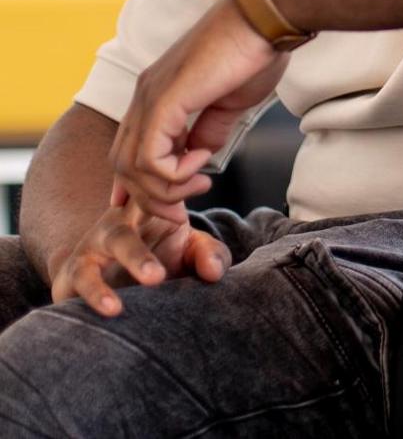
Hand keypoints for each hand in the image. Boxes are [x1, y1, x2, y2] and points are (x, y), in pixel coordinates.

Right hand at [50, 196, 230, 316]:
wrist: (111, 272)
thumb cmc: (160, 254)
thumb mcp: (188, 248)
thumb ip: (207, 252)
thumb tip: (214, 273)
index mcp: (145, 210)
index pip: (152, 200)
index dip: (165, 205)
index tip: (181, 218)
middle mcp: (112, 229)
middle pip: (120, 235)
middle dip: (136, 256)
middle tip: (157, 278)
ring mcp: (86, 256)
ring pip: (86, 270)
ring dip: (98, 290)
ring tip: (114, 310)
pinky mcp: (68, 283)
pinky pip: (68, 296)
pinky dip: (78, 309)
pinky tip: (95, 324)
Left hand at [110, 0, 288, 217]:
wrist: (265, 19)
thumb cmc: (254, 52)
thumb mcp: (228, 103)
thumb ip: (209, 130)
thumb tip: (199, 156)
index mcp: (158, 93)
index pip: (129, 148)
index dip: (141, 185)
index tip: (168, 207)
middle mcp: (145, 93)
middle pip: (123, 164)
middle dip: (152, 198)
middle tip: (184, 210)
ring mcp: (151, 95)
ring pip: (131, 167)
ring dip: (166, 189)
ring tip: (201, 182)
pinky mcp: (164, 100)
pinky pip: (149, 158)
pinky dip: (174, 173)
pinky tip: (203, 161)